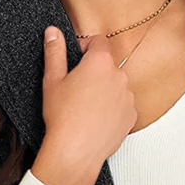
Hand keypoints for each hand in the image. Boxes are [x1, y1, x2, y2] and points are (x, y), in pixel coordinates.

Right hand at [31, 27, 137, 184]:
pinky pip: (122, 105)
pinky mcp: (131, 116)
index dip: (86, 47)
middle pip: (108, 65)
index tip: (77, 58)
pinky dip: (112, 108)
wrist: (75, 152)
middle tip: (77, 88)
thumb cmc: (62, 117)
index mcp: (100, 62)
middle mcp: (119, 76)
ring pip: (116, 85)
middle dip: (95, 71)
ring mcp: (128, 97)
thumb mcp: (52, 80)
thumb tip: (53, 32)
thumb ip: (54, 52)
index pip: (99, 41)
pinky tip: (96, 119)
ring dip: (105, 90)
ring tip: (86, 107)